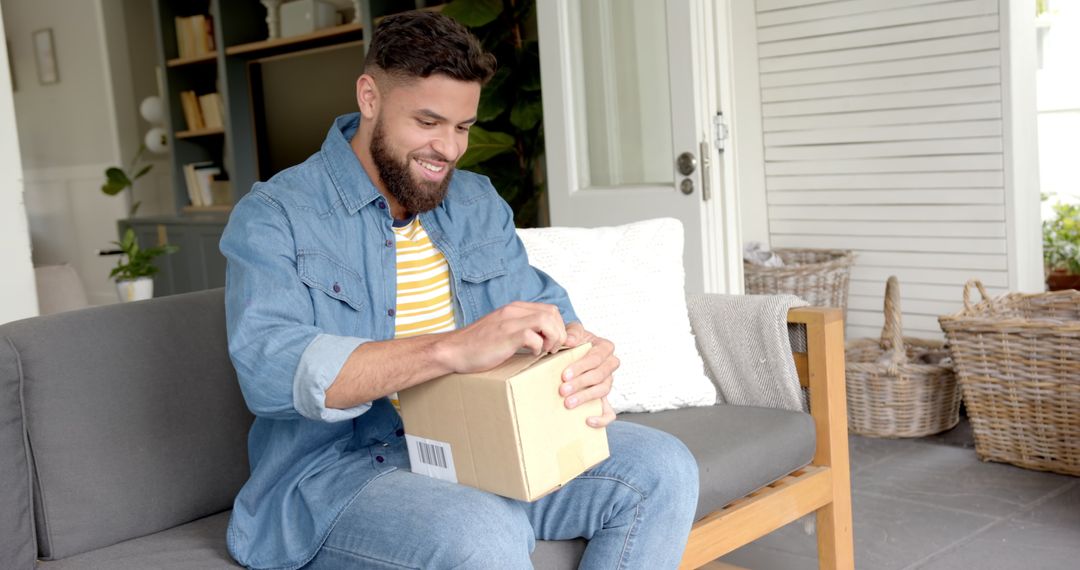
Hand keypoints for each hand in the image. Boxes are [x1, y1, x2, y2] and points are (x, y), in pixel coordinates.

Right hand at [436, 301, 566, 373]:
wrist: (454, 350)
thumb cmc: (477, 345)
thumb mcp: (502, 329)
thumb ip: (520, 328)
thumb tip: (542, 337)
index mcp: (514, 309)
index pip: (550, 310)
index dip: (558, 327)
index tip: (554, 343)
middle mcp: (513, 311)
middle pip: (552, 313)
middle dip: (559, 333)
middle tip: (551, 349)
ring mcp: (509, 322)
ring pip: (547, 321)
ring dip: (552, 338)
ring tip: (544, 351)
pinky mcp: (505, 336)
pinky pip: (534, 337)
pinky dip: (538, 347)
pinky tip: (531, 355)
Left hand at [561, 322, 617, 427]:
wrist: (570, 353)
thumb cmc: (573, 341)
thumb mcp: (572, 331)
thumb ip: (572, 332)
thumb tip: (570, 340)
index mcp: (605, 347)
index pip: (596, 358)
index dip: (581, 367)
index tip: (564, 375)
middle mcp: (610, 365)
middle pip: (599, 376)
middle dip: (580, 384)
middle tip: (562, 390)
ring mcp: (608, 382)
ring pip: (603, 391)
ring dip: (585, 398)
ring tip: (568, 403)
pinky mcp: (604, 398)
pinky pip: (610, 411)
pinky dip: (602, 418)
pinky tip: (588, 421)